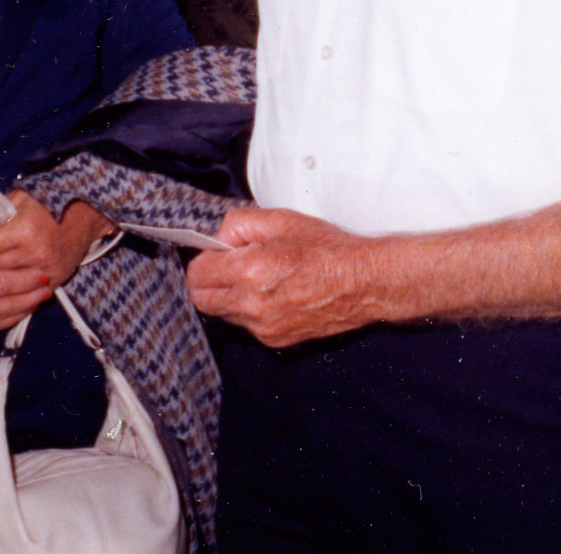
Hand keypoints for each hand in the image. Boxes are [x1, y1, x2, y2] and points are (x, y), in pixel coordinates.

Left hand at [0, 191, 113, 289]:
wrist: (83, 215)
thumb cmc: (46, 204)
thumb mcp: (17, 199)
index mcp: (25, 229)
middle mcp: (35, 252)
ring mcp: (46, 270)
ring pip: (6, 283)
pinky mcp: (54, 282)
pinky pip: (25, 294)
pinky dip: (15, 291)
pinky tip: (8, 286)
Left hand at [186, 207, 376, 347]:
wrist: (363, 282)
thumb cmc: (325, 248)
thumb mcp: (279, 219)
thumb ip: (237, 225)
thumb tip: (218, 242)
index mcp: (250, 273)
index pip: (197, 276)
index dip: (203, 259)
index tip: (218, 251)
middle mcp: (253, 307)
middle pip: (203, 301)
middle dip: (208, 281)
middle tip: (229, 264)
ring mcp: (264, 329)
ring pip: (224, 314)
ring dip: (230, 296)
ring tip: (259, 276)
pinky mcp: (277, 341)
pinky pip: (248, 325)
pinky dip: (250, 309)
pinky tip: (274, 292)